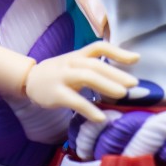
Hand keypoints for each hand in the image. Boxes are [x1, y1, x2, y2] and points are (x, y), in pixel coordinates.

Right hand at [24, 42, 138, 122]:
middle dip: (116, 73)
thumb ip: (94, 67)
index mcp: (78, 55)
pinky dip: (88, 109)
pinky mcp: (55, 94)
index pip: (99, 47)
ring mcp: (62, 78)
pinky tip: (101, 118)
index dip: (118, 52)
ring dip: (106, 85)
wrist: (29, 80)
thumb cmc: (58, 74)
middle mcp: (71, 63)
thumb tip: (121, 78)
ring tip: (123, 94)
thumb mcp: (75, 65)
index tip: (137, 59)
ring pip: (86, 77)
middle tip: (134, 84)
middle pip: (95, 64)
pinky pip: (74, 101)